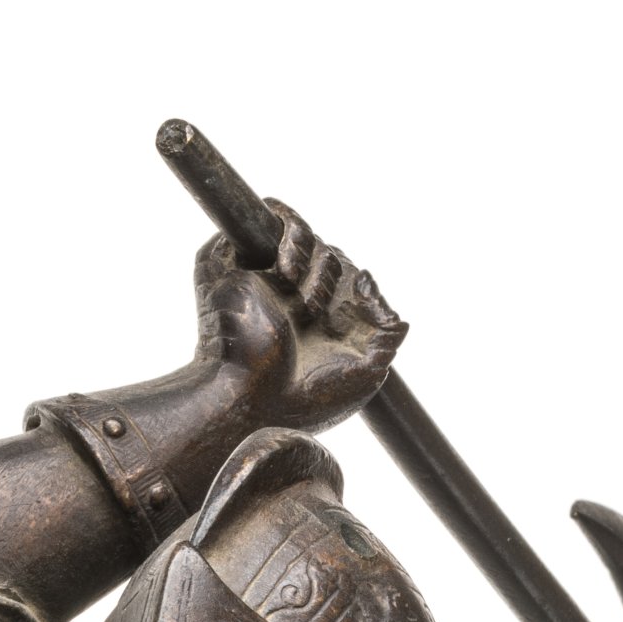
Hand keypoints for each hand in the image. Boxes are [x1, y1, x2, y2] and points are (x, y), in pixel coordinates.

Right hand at [191, 207, 404, 431]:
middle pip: (326, 254)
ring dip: (314, 258)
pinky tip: (290, 272)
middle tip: (317, 312)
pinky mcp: (234, 264)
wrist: (261, 403)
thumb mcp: (370, 370)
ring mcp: (263, 279)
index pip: (346, 278)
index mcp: (317, 321)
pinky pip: (266, 219)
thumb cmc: (309, 400)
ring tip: (304, 298)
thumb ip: (388, 331)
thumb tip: (368, 280)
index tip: (362, 297)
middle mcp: (289, 297)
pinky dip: (289, 231)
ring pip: (302, 235)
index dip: (359, 284)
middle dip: (333, 273)